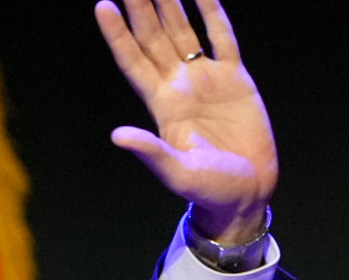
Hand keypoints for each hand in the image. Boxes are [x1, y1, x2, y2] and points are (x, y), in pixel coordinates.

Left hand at [97, 0, 277, 242]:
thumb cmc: (207, 189)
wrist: (246, 192)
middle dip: (142, 8)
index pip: (133, 61)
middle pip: (154, 38)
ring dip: (172, 5)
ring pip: (184, 32)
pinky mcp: (235, 79)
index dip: (118, 34)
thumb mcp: (176, 172)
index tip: (103, 5)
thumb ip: (150, 151)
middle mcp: (179, 87)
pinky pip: (223, 40)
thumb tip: (117, 135)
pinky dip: (215, 15)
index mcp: (161, 105)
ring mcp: (206, 80)